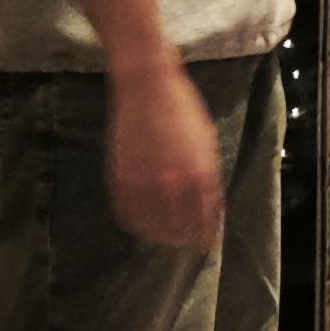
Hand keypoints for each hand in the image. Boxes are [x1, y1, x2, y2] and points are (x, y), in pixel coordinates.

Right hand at [106, 51, 222, 253]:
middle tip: (182, 239)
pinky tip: (141, 220)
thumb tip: (209, 208)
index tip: (205, 245)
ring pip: (151, 228)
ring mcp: (144, 183)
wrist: (146, 85)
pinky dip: (135, 222)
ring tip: (161, 234)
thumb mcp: (207, 144)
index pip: (205, 222)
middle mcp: (173, 184)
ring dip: (158, 234)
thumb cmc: (183, 110)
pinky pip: (127, 215)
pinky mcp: (120, 179)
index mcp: (200, 175)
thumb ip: (208, 178)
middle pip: (178, 231)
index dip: (205, 237)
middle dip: (183, 238)